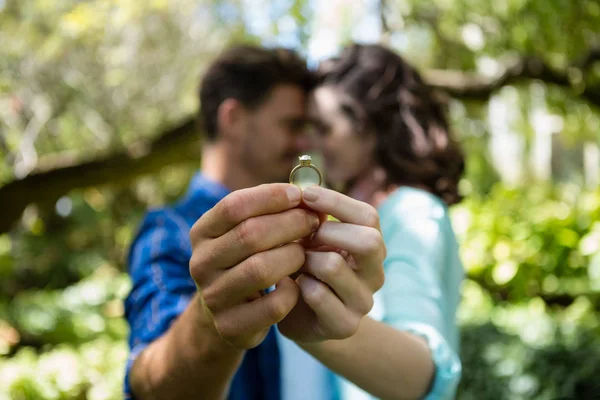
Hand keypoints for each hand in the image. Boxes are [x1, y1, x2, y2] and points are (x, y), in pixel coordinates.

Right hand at [189, 183, 319, 348]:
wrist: (228, 314)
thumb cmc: (246, 261)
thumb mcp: (247, 232)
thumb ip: (271, 211)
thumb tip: (309, 195)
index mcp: (201, 233)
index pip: (233, 206)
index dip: (270, 197)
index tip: (299, 195)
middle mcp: (200, 263)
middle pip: (249, 234)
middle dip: (290, 224)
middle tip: (313, 222)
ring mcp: (213, 297)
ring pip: (260, 269)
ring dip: (293, 256)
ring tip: (305, 252)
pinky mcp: (231, 326)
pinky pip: (273, 305)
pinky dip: (292, 292)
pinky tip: (296, 283)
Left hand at [278, 185, 385, 341]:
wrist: (300, 317)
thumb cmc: (306, 269)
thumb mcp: (311, 239)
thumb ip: (313, 217)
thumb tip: (303, 191)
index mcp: (372, 247)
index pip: (369, 216)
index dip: (336, 201)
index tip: (306, 195)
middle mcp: (375, 274)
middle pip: (369, 241)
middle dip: (329, 232)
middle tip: (306, 236)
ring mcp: (363, 301)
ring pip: (334, 265)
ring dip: (306, 259)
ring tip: (296, 262)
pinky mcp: (345, 325)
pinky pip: (317, 294)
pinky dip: (299, 285)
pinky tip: (294, 286)